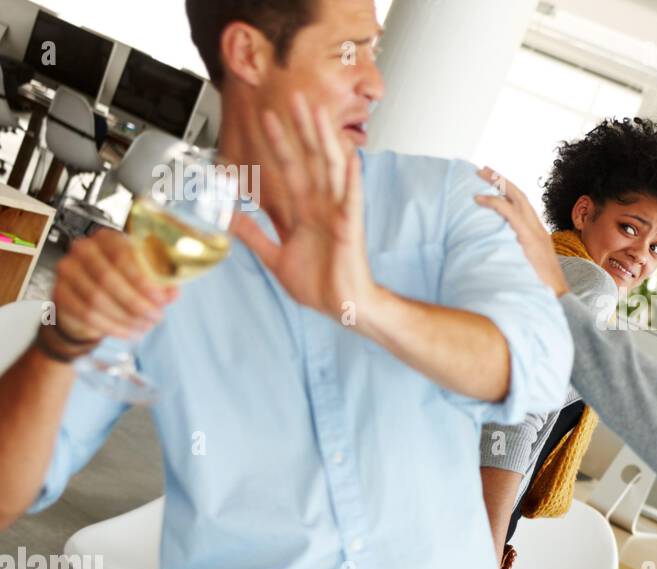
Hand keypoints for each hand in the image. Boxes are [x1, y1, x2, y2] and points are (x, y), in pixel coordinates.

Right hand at [45, 227, 177, 356]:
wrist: (91, 296)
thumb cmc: (123, 280)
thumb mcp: (147, 276)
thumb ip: (161, 282)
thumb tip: (172, 292)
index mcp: (108, 238)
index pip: (122, 255)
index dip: (143, 280)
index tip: (161, 299)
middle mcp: (84, 249)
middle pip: (108, 278)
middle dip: (136, 303)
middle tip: (156, 317)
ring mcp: (68, 270)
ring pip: (96, 299)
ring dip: (125, 318)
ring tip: (145, 326)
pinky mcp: (60, 293)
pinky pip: (86, 314)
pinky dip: (111, 327)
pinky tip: (128, 332)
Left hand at [232, 93, 375, 320]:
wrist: (341, 306)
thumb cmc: (318, 284)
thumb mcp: (274, 258)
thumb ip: (253, 234)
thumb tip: (228, 217)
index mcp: (304, 212)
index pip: (288, 169)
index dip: (277, 144)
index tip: (266, 118)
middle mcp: (321, 207)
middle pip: (310, 159)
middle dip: (300, 129)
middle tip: (293, 97)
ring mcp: (337, 214)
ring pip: (330, 170)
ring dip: (324, 141)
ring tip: (319, 115)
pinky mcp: (350, 228)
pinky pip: (352, 199)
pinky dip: (352, 179)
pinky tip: (351, 158)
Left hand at [473, 167, 568, 296]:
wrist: (559, 299)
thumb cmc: (541, 289)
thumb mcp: (529, 268)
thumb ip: (517, 258)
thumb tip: (497, 258)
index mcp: (539, 235)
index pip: (524, 206)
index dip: (509, 192)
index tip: (494, 183)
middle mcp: (538, 229)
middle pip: (520, 195)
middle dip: (501, 180)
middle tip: (482, 170)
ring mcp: (534, 232)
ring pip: (516, 198)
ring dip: (497, 183)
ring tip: (479, 175)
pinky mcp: (528, 238)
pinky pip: (509, 213)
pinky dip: (494, 203)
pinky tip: (479, 199)